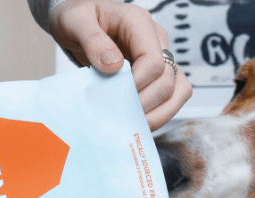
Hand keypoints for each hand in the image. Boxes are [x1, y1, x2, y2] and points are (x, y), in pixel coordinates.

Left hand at [50, 0, 191, 130]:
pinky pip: (171, 94)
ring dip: (160, 112)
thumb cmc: (76, 15)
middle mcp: (155, 38)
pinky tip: (139, 120)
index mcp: (138, 22)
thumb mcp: (74, 20)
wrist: (76, 20)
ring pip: (179, 89)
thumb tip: (114, 66)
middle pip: (168, 79)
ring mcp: (159, 55)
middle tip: (120, 117)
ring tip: (134, 124)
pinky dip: (160, 112)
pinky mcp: (156, 71)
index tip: (115, 98)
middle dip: (145, 103)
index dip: (137, 86)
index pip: (153, 61)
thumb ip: (92, 40)